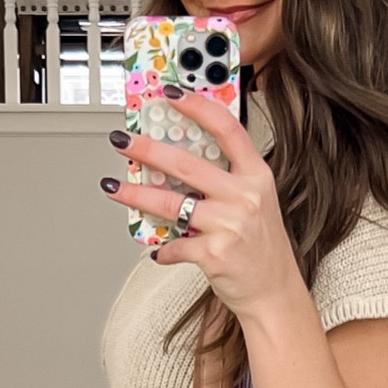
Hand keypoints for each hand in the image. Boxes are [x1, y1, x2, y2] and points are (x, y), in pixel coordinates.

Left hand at [99, 85, 305, 325]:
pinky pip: (175, 245)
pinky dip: (162, 248)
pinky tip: (157, 249)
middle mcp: (245, 196)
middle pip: (186, 164)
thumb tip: (177, 161)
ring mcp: (230, 225)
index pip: (227, 129)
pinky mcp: (215, 254)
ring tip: (113, 186)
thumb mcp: (256, 202)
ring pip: (170, 204)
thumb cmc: (261, 247)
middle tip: (123, 140)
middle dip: (147, 149)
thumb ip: (226, 179)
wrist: (274, 292)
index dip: (197, 106)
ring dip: (135, 195)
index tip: (171, 95)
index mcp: (256, 176)